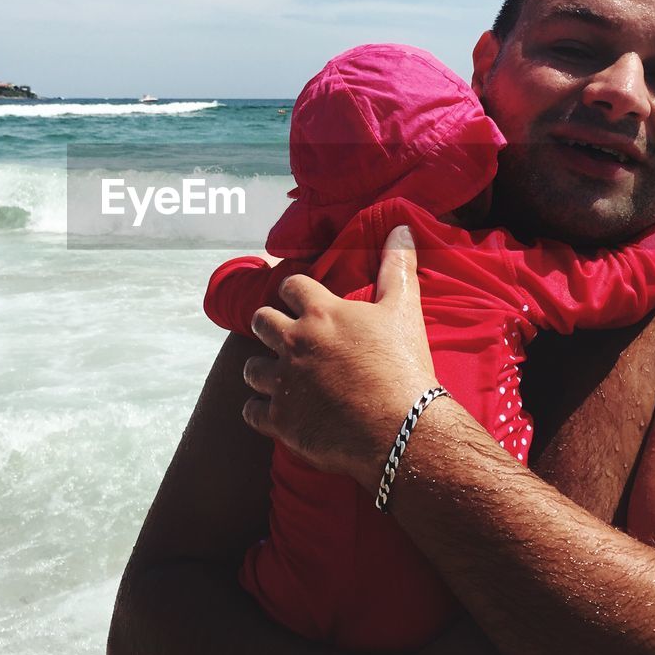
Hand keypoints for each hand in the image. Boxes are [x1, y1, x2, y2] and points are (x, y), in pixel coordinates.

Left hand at [242, 225, 438, 487]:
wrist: (401, 428)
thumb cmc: (404, 366)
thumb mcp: (404, 310)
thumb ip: (398, 267)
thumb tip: (401, 227)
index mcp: (320, 313)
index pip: (291, 286)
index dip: (295, 291)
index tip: (301, 298)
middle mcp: (294, 342)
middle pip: (261, 321)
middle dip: (269, 325)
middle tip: (285, 335)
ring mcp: (284, 382)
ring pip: (251, 368)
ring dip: (261, 369)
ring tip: (277, 374)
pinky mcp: (281, 419)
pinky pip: (252, 411)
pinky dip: (259, 411)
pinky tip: (272, 411)